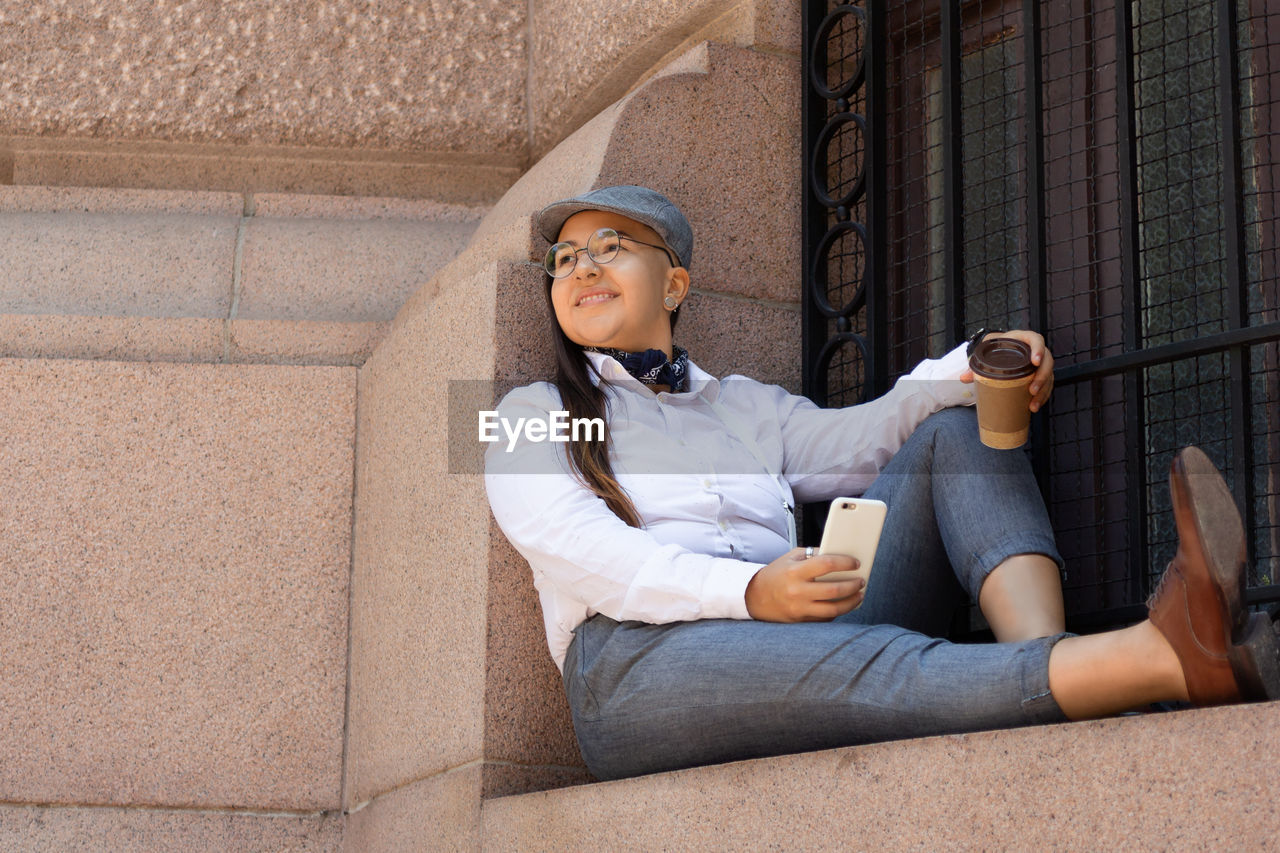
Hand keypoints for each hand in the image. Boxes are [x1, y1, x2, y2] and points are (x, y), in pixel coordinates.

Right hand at [744, 548, 864, 621]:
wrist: (754, 597)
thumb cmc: (776, 574)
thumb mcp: (790, 558)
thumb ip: (813, 555)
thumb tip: (839, 555)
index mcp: (795, 571)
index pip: (826, 564)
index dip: (845, 563)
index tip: (856, 563)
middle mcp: (797, 591)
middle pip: (834, 590)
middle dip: (853, 585)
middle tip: (861, 581)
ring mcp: (799, 608)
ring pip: (833, 609)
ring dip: (851, 602)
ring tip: (859, 595)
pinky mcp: (801, 620)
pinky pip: (826, 618)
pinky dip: (838, 611)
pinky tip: (844, 604)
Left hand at [958, 329, 1054, 412]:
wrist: (999, 352)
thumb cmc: (994, 349)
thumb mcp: (986, 353)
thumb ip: (975, 364)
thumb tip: (963, 378)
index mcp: (1022, 339)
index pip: (1036, 340)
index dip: (1038, 349)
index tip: (1035, 361)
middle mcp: (1034, 350)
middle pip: (1047, 360)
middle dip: (1042, 377)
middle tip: (1032, 390)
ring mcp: (1039, 363)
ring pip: (1049, 375)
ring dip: (1043, 391)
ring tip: (1033, 404)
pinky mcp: (1040, 374)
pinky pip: (1047, 385)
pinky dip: (1042, 396)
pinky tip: (1035, 406)